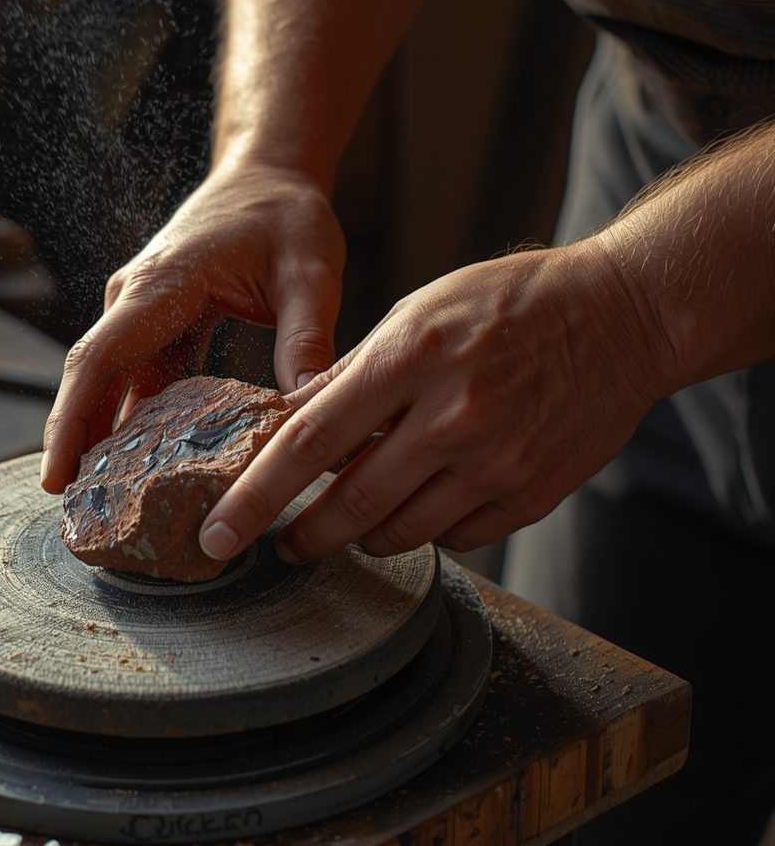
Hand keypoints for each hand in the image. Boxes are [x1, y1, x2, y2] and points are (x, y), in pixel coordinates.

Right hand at [41, 160, 345, 492]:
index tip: (56, 474)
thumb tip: (309, 412)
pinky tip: (146, 465)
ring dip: (103, 437)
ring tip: (107, 502)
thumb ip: (307, 340)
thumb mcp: (309, 274)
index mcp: (161, 283)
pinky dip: (136, 421)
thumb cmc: (284, 213)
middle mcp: (136, 298)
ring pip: (110, 384)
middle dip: (76, 444)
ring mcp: (142, 311)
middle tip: (79, 512)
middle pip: (91, 379)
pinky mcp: (157, 323)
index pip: (98, 358)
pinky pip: (137, 379)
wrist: (269, 173)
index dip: (71, 420)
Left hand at [198, 240, 669, 561]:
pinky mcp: (533, 493)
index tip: (218, 532)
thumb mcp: (419, 310)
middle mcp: (453, 416)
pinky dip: (425, 530)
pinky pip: (456, 537)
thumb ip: (354, 374)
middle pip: (349, 505)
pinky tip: (419, 505)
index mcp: (411, 357)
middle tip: (279, 544)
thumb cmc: (512, 302)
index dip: (254, 496)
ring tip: (345, 523)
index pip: (308, 443)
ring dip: (359, 536)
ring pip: (400, 533)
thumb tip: (291, 424)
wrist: (626, 314)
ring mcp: (498, 462)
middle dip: (301, 536)